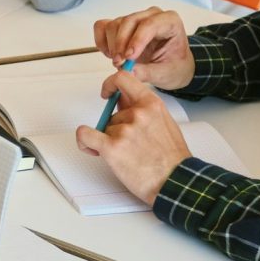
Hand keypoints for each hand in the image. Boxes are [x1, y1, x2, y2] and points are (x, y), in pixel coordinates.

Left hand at [74, 69, 193, 202]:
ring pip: (104, 128)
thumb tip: (123, 103)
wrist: (175, 182)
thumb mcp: (164, 123)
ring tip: (127, 155)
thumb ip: (144, 110)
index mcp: (152, 104)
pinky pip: (85, 135)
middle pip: (112, 113)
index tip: (108, 93)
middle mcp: (137, 114)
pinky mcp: (111, 147)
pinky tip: (91, 148)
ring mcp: (124, 130)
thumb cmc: (172, 158)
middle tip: (129, 144)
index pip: (123, 78)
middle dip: (116, 128)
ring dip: (109, 140)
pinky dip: (84, 142)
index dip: (110, 84)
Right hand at [91, 7, 195, 89]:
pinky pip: (102, 26)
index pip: (149, 24)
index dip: (137, 40)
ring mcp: (135, 18)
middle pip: (128, 22)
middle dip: (121, 44)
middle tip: (120, 64)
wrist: (172, 67)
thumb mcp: (165, 74)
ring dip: (112, 45)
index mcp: (170, 22)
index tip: (129, 58)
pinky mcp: (121, 25)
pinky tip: (110, 54)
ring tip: (119, 62)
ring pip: (114, 25)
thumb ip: (147, 72)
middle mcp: (151, 15)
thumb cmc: (174, 66)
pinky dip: (102, 41)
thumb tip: (128, 72)